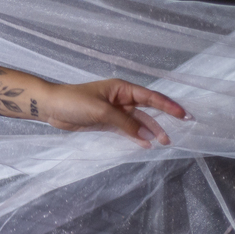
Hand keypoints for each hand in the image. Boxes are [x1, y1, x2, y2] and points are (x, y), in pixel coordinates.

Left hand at [42, 79, 188, 146]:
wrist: (50, 107)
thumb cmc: (75, 102)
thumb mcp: (102, 111)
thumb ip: (125, 123)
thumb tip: (147, 136)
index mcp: (121, 88)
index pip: (150, 96)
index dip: (168, 105)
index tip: (184, 115)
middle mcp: (121, 99)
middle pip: (147, 110)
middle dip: (161, 121)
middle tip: (175, 135)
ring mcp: (114, 111)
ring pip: (138, 122)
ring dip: (149, 131)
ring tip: (163, 143)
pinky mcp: (106, 122)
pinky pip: (126, 129)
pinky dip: (136, 136)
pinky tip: (145, 144)